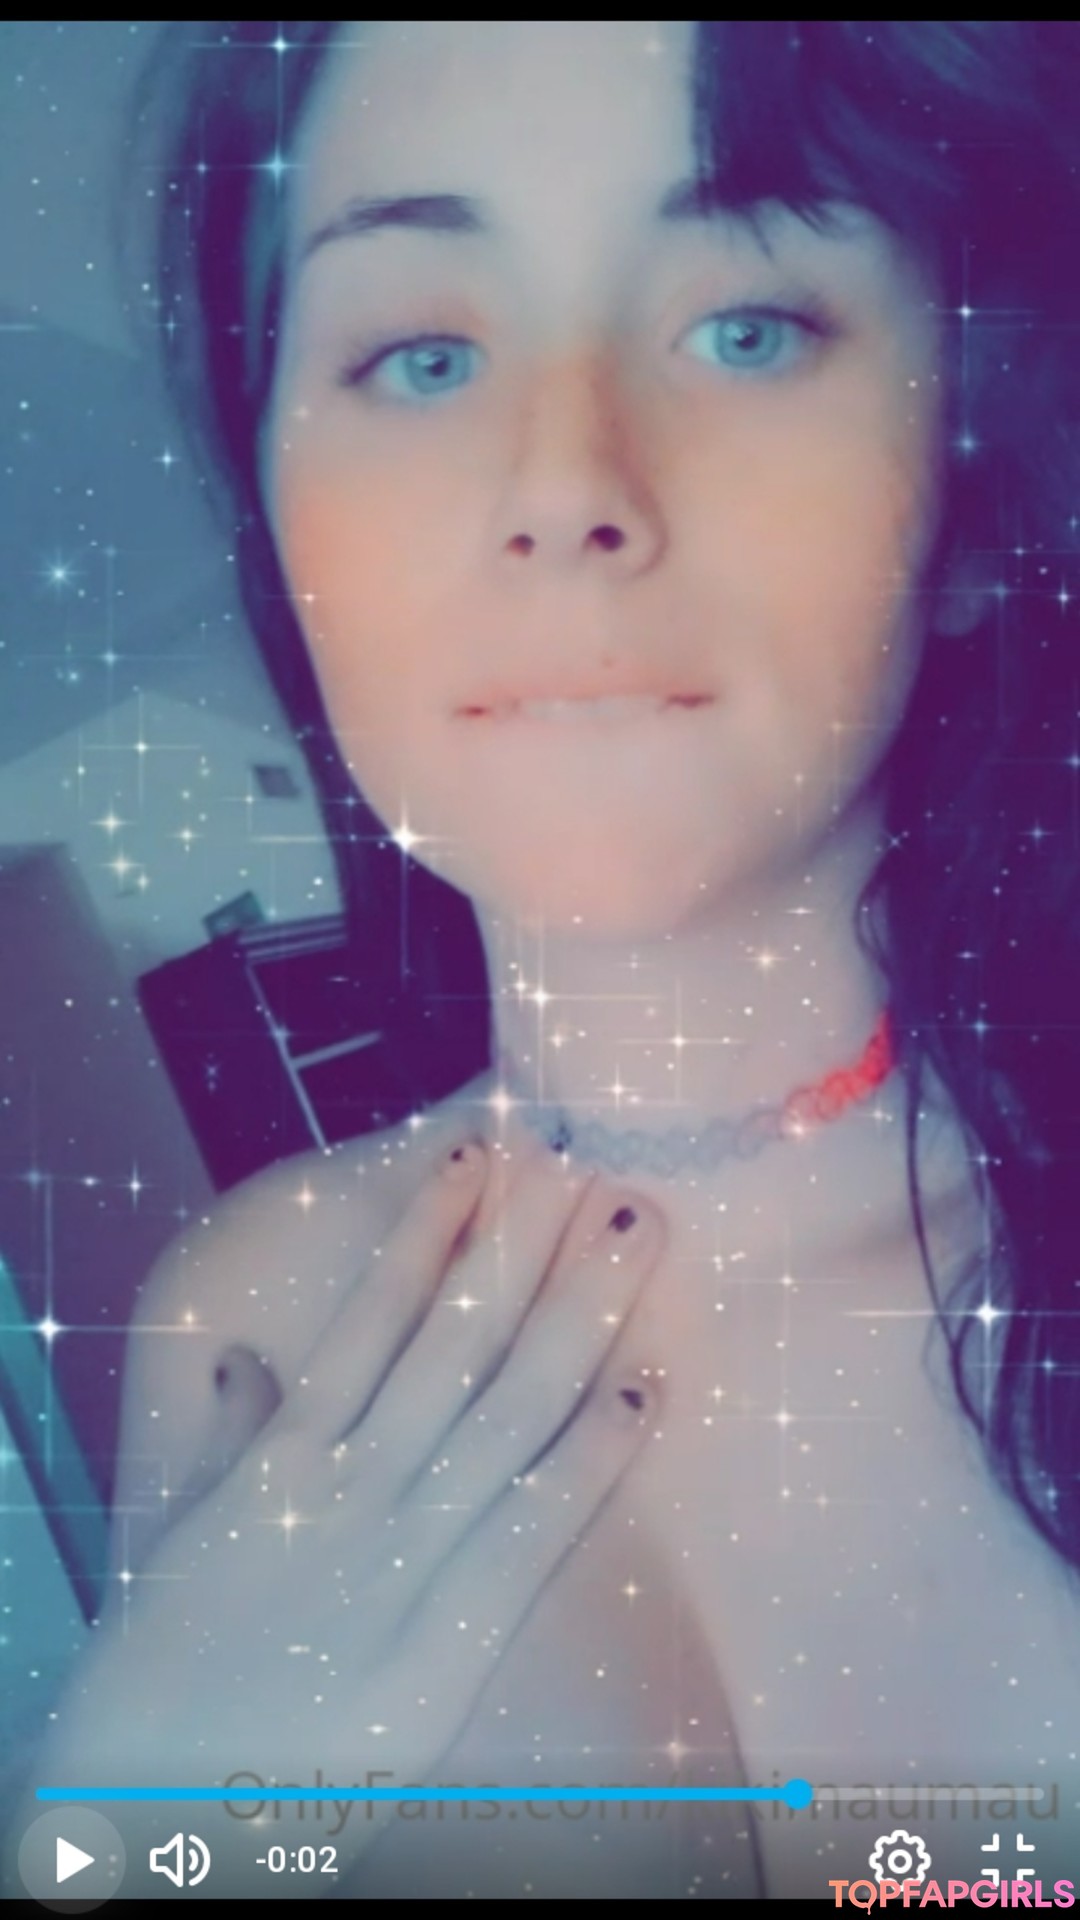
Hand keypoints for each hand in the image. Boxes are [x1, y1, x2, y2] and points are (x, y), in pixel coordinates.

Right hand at [36, 1137, 666, 1892]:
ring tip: (634, 1231)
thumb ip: (221, 1440)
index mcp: (285, 1457)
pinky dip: (593, 1457)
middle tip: (598, 1166)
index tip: (480, 1149)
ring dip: (580, 1314)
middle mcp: (348, 1488)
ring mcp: (396, 1560)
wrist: (136, 1800)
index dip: (430, 1227)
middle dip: (532, 1246)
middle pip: (460, 1342)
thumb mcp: (186, 1534)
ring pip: (507, 1411)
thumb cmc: (165, 1663)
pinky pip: (532, 1532)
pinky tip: (645, 1386)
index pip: (373, 1314)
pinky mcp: (440, 1645)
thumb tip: (240, 1357)